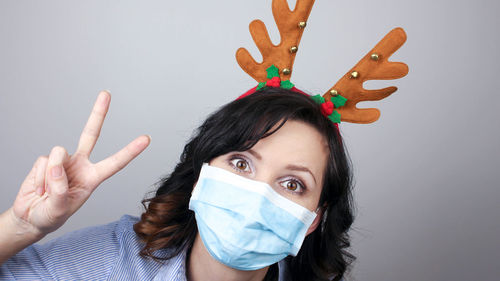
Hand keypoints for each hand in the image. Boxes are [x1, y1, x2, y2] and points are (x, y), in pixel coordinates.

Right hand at [10, 91, 149, 235]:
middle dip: (98, 113)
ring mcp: (63, 161)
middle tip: (106, 93)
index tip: (147, 138)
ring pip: (58, 153)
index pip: (115, 163)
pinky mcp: (46, 160)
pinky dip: (38, 177)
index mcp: (93, 178)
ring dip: (50, 174)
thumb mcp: (58, 210)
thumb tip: (56, 165)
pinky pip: (42, 161)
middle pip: (90, 134)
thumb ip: (59, 189)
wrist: (30, 217)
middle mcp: (80, 165)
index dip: (130, 151)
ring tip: (47, 192)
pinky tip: (39, 188)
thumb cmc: (50, 216)